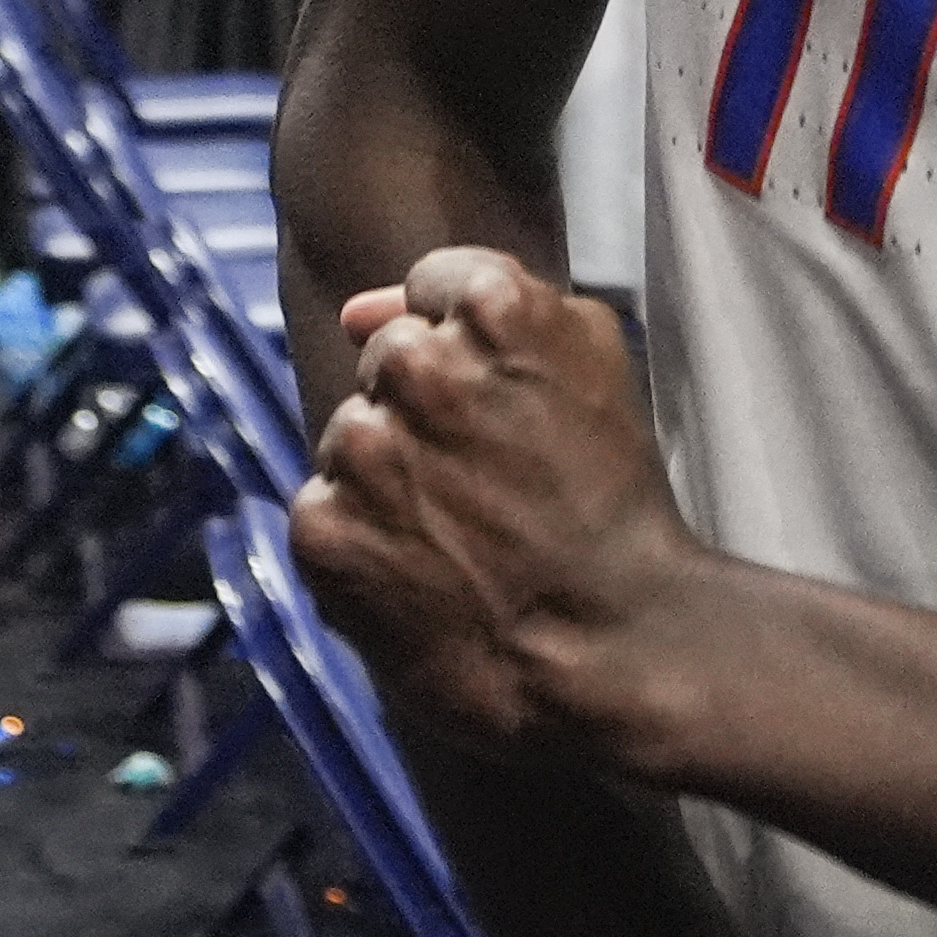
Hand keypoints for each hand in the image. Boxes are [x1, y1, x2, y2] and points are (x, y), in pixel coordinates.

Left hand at [299, 246, 720, 766]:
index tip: (492, 403)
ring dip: (388, 474)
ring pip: (351, 434)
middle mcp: (416, 364)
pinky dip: (359, 540)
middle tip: (487, 480)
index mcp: (492, 307)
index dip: (465, 350)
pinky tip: (421, 571)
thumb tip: (363, 307)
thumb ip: (499, 302)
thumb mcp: (595, 367)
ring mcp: (361, 447)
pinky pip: (323, 508)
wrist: (610, 650)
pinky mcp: (323, 526)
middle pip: (390, 359)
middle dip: (424, 408)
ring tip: (459, 534)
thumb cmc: (613, 514)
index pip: (433, 286)